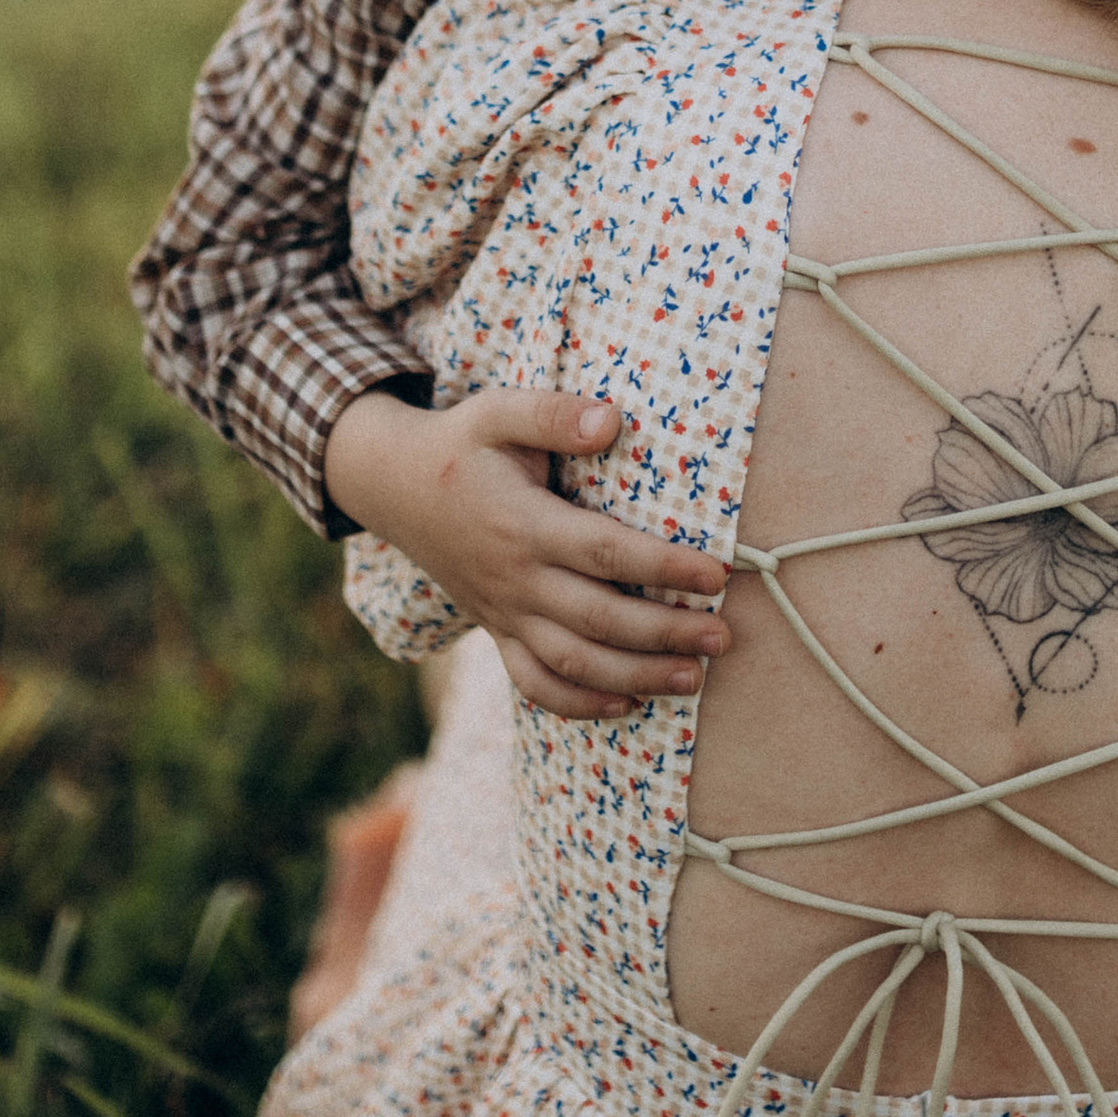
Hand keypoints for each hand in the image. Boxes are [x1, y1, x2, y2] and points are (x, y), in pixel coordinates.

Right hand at [322, 386, 730, 716]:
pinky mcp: (498, 632)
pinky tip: (629, 705)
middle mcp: (516, 579)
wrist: (394, 489)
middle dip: (665, 633)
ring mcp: (505, 614)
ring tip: (694, 677)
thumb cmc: (462, 446)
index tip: (719, 574)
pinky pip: (535, 683)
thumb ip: (553, 413)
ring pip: (573, 662)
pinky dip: (580, 704)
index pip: (606, 552)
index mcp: (524, 524)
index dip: (664, 566)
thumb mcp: (498, 411)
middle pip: (599, 618)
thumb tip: (612, 421)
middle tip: (724, 637)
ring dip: (635, 676)